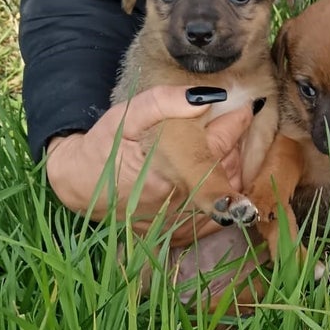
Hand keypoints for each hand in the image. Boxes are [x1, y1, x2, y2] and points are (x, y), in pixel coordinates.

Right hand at [45, 85, 252, 240]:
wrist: (83, 187)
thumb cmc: (106, 146)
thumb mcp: (127, 116)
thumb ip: (163, 102)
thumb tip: (207, 96)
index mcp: (172, 167)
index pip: (223, 143)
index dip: (239, 124)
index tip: (247, 108)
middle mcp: (184, 197)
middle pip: (232, 163)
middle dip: (235, 141)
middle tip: (226, 123)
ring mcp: (186, 219)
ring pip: (233, 187)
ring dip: (233, 164)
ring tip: (217, 146)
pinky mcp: (184, 233)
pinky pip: (224, 211)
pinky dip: (228, 190)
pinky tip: (214, 173)